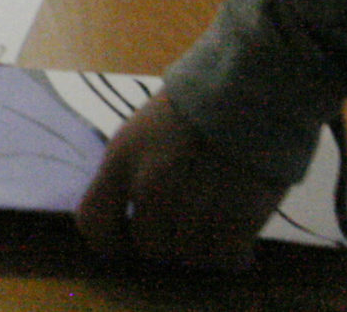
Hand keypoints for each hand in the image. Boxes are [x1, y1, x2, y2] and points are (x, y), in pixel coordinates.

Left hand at [75, 90, 288, 272]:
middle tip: (189, 224)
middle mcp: (150, 190)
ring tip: (218, 221)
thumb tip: (131, 213)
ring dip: (203, 247)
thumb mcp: (143, 130)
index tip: (128, 240)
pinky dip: (234, 254)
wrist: (252, 88)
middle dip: (168, 241)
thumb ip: (130, 173)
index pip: (94, 224)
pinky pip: (226, 259)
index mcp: (121, 161)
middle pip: (149, 246)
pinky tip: (240, 237)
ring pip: (189, 257)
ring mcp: (192, 208)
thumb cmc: (197, 105)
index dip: (110, 240)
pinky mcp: (234, 221)